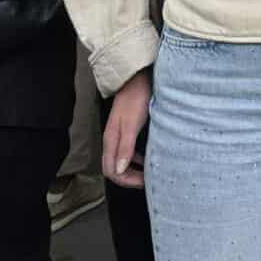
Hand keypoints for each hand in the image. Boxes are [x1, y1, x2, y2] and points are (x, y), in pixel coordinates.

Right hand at [103, 71, 151, 188]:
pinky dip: (136, 158)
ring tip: (150, 171)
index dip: (127, 181)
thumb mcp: (132, 125)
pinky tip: (148, 155)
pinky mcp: (126, 129)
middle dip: (130, 178)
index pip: (111, 172)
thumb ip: (126, 148)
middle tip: (148, 180)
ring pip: (121, 160)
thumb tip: (120, 170)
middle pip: (114, 169)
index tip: (144, 182)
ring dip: (134, 169)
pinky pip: (128, 150)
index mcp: (111, 141)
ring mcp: (118, 135)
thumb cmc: (135, 99)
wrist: (136, 79)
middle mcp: (112, 140)